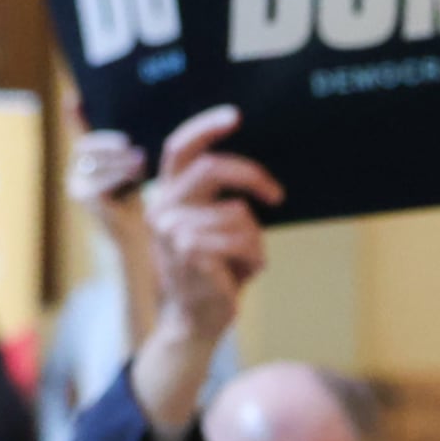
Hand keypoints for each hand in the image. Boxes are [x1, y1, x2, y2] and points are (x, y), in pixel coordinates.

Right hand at [66, 125, 152, 230]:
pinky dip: (120, 176)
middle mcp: (73, 175)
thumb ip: (124, 157)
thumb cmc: (134, 200)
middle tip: (135, 151)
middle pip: (86, 146)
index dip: (73, 116)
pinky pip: (102, 179)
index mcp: (82, 164)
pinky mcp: (85, 198)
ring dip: (122, 163)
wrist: (136, 234)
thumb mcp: (129, 171)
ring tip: (141, 167)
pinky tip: (134, 178)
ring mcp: (76, 187)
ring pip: (96, 162)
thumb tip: (131, 150)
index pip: (76, 134)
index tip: (72, 98)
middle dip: (110, 145)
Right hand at [142, 106, 277, 347]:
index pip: (179, 149)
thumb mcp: (211, 228)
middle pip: (214, 168)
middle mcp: (162, 208)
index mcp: (166, 197)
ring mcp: (174, 230)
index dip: (206, 127)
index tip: (236, 116)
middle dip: (252, 176)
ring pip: (239, 213)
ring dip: (254, 240)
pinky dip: (254, 259)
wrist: (195, 324)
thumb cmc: (212, 273)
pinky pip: (244, 240)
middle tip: (276, 194)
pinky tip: (243, 275)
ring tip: (244, 263)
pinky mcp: (192, 252)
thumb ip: (217, 197)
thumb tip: (252, 166)